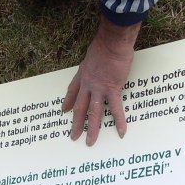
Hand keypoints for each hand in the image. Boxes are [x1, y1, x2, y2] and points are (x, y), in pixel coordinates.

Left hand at [62, 16, 140, 145]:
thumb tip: (98, 62)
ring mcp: (98, 89)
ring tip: (90, 143)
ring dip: (92, 129)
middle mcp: (87, 85)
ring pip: (93, 113)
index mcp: (83, 75)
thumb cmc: (105, 44)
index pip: (72, 91)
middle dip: (75, 123)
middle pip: (79, 108)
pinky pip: (115, 109)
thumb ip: (93, 62)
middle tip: (72, 136)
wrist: (112, 42)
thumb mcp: (92, 54)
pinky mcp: (112, 90)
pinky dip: (118, 121)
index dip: (67, 101)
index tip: (63, 110)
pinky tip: (120, 132)